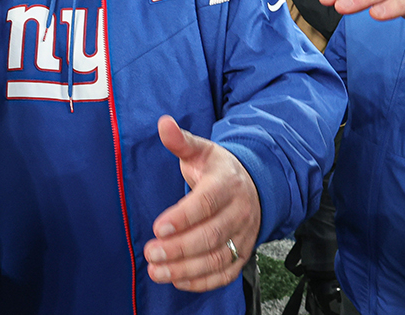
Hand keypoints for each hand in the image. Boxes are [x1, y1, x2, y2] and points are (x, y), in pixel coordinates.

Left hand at [144, 115, 260, 292]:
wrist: (254, 185)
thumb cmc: (219, 169)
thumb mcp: (201, 150)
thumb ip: (180, 141)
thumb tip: (163, 123)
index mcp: (227, 184)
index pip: (206, 203)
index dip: (183, 217)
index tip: (158, 228)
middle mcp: (240, 212)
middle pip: (211, 235)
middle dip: (179, 247)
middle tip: (150, 253)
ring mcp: (244, 235)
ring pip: (218, 257)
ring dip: (186, 268)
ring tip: (157, 271)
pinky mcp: (243, 253)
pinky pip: (226, 272)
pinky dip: (203, 281)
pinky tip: (178, 280)